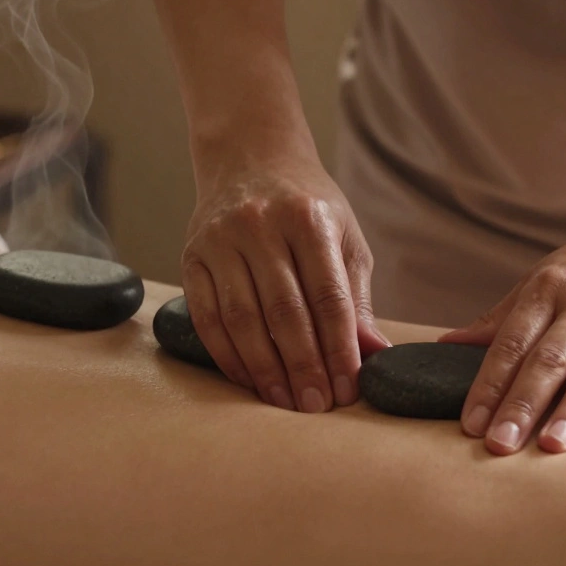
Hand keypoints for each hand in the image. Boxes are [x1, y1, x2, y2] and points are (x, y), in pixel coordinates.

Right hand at [181, 138, 390, 412]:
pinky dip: (227, 355)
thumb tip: (374, 352)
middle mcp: (261, 225)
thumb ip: (356, 296)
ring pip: (242, 319)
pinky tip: (248, 380)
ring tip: (284, 402)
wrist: (250, 158)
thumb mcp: (343, 237)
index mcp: (308, 219)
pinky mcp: (192, 257)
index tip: (348, 388)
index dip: (339, 348)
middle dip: (304, 366)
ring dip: (264, 369)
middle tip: (316, 406)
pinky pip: (207, 317)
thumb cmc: (307, 205)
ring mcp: (221, 240)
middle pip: (284, 312)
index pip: (328, 296)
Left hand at [440, 218, 565, 454]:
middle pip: (549, 358)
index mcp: (548, 290)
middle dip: (522, 403)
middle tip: (500, 445)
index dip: (489, 384)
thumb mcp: (543, 280)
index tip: (471, 425)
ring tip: (553, 445)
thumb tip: (446, 344)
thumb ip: (500, 317)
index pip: (511, 343)